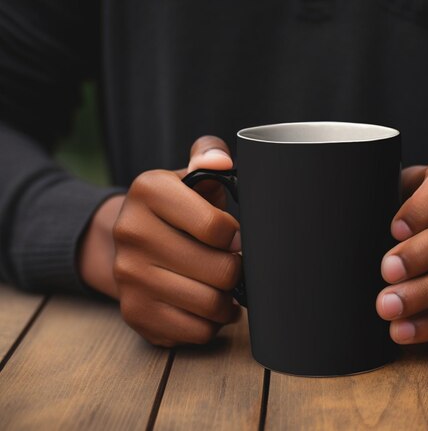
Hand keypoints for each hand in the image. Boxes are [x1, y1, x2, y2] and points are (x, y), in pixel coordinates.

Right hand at [80, 136, 242, 346]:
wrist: (130, 240)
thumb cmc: (178, 208)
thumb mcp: (191, 176)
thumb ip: (209, 158)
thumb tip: (221, 160)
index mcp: (149, 191)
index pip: (218, 227)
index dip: (236, 236)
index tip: (232, 235)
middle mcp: (131, 232)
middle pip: (220, 270)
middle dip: (236, 270)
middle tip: (232, 263)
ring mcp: (129, 276)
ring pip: (211, 304)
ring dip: (228, 300)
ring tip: (225, 286)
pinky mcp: (134, 312)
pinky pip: (195, 331)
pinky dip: (211, 323)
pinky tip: (207, 306)